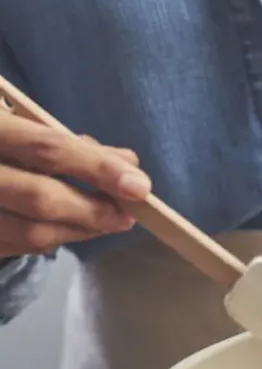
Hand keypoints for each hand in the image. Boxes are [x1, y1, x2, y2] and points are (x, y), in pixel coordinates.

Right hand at [0, 109, 150, 257]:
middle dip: (94, 210)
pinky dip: (51, 239)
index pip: (48, 148)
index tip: (139, 185)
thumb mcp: (15, 121)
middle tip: (129, 213)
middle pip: (41, 199)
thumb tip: (126, 163)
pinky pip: (14, 247)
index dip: (97, 168)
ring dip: (79, 230)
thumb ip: (64, 140)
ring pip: (29, 233)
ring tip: (110, 221)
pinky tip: (71, 228)